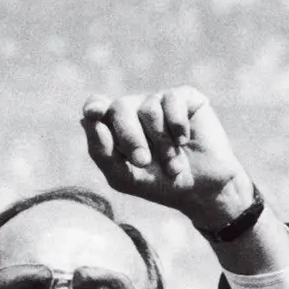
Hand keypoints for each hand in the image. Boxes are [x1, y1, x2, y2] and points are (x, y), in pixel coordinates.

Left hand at [81, 86, 256, 230]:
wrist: (200, 189)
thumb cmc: (157, 183)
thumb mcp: (123, 177)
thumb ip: (101, 152)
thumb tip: (87, 120)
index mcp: (114, 127)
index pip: (96, 107)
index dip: (94, 107)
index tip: (93, 113)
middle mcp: (134, 110)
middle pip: (120, 108)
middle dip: (130, 138)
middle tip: (143, 162)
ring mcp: (159, 102)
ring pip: (148, 108)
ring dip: (160, 142)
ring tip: (172, 164)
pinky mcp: (185, 98)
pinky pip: (173, 100)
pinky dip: (177, 125)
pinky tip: (185, 142)